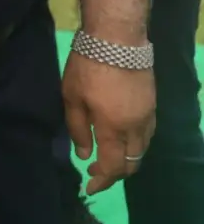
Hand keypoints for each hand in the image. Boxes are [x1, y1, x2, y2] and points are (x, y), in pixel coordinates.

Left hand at [63, 51, 155, 194]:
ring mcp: (147, 116)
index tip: (88, 185)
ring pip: (142, 150)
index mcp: (113, 128)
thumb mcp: (71, 96)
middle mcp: (135, 127)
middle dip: (115, 174)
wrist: (117, 38)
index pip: (112, 166)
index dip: (101, 181)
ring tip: (109, 157)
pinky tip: (123, 139)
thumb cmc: (87, 66)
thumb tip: (85, 154)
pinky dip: (136, 145)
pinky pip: (147, 135)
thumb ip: (78, 128)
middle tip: (96, 173)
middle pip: (132, 163)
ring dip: (127, 159)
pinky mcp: (152, 104)